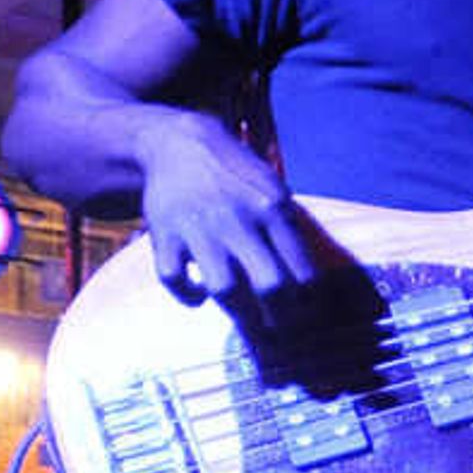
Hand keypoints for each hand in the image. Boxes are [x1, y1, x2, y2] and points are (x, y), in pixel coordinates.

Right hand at [138, 115, 313, 304]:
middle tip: (280, 329)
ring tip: (247, 320)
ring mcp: (199, 229)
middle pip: (270, 286)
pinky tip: (199, 295)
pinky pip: (176, 280)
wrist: (176, 143)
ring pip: (225, 289)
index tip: (306, 313)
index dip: (308, 302)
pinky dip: (188, 295)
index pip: (302, 271)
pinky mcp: (165, 234)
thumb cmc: (232, 174)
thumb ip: (288, 231)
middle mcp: (238, 220)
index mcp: (272, 209)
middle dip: (280, 318)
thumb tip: (308, 284)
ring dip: (238, 313)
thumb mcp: (271, 189)